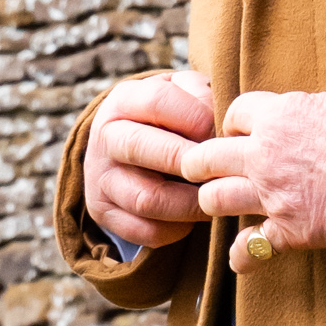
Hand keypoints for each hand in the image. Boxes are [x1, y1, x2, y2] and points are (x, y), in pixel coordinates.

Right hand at [83, 69, 213, 249]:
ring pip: (146, 198)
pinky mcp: (104, 213)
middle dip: (189, 163)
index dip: (198, 120)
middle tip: (222, 172)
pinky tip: (193, 218)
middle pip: (140, 147)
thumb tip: (223, 127)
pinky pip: (145, 231)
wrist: (131, 151)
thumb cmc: (171, 119)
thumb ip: (202, 98)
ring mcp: (100, 178)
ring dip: (190, 204)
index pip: (157, 102)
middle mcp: (105, 137)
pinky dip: (177, 230)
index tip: (224, 137)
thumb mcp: (183, 95)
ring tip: (214, 197)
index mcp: (123, 100)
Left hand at [179, 87, 325, 272]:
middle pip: (206, 157)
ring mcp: (273, 196)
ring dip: (215, 202)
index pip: (234, 114)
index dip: (235, 124)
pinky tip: (243, 257)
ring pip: (214, 200)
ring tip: (220, 204)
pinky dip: (243, 255)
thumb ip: (307, 108)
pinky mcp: (291, 231)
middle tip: (202, 169)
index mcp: (277, 116)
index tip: (240, 133)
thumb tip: (301, 113)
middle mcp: (265, 155)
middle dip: (200, 163)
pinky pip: (250, 248)